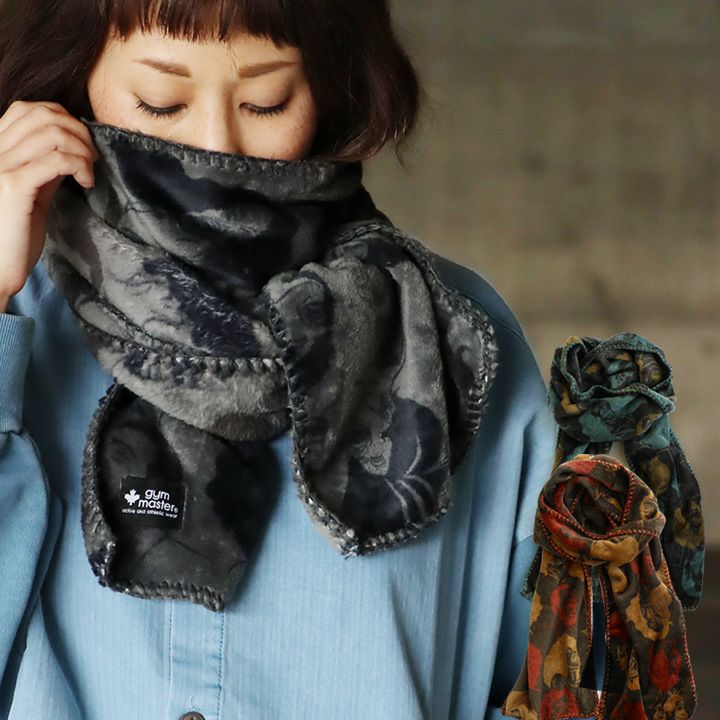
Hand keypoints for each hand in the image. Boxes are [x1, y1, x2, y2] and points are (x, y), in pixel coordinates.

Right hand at [0, 100, 98, 310]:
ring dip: (82, 149)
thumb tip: (71, 148)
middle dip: (78, 132)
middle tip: (93, 158)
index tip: (82, 144)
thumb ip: (46, 166)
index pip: (28, 109)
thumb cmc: (16, 233)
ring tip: (89, 173)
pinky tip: (86, 182)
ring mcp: (2, 166)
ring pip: (52, 133)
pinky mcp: (14, 186)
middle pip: (43, 115)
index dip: (63, 118)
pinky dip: (79, 165)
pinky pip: (56, 159)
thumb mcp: (33, 191)